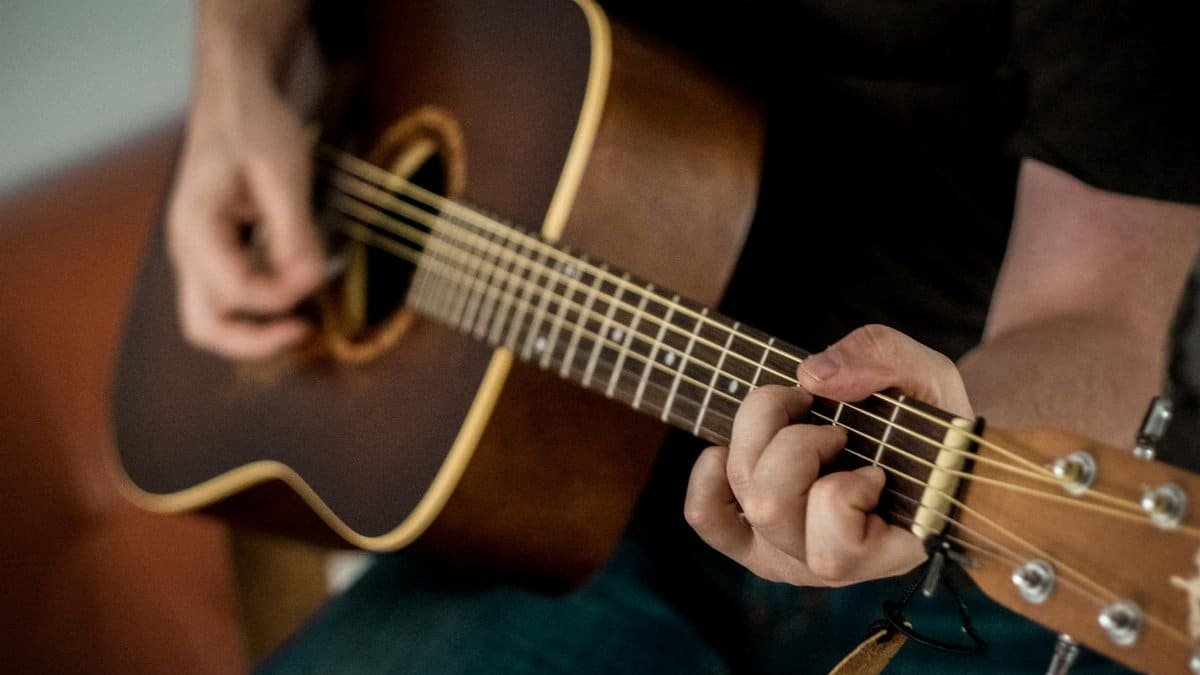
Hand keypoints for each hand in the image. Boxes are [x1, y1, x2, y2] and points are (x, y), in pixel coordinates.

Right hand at [167, 34, 324, 359]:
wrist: (234, 101)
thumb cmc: (254, 127)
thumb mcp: (283, 173)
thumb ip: (294, 230)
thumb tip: (311, 280)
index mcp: (196, 228)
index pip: (237, 292)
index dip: (284, 295)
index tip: (320, 274)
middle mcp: (187, 249)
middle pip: (205, 327)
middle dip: (256, 341)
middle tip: (306, 330)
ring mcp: (196, 256)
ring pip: (212, 320)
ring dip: (255, 331)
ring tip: (302, 321)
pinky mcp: (214, 255)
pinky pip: (227, 300)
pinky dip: (257, 311)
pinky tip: (293, 294)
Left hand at [684, 324, 972, 585]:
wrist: (915, 439)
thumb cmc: (927, 418)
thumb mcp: (927, 376)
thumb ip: (883, 361)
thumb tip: (813, 375)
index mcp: (886, 552)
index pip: (835, 550)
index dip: (846, 491)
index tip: (875, 465)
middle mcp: (828, 565)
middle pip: (770, 507)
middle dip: (796, 443)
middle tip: (834, 427)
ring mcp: (785, 552)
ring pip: (743, 497)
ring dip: (760, 438)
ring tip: (798, 418)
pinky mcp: (751, 535)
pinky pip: (706, 514)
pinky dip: (709, 473)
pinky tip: (736, 445)